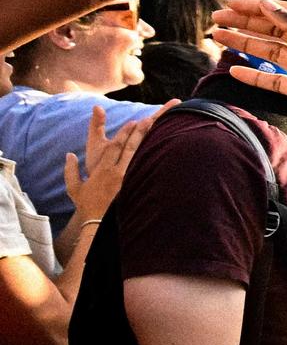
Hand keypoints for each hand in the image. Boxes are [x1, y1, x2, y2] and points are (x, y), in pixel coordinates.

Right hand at [63, 106, 144, 228]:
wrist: (98, 224)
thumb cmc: (86, 205)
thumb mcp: (74, 187)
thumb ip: (70, 170)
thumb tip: (69, 155)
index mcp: (102, 170)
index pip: (115, 147)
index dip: (123, 134)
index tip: (131, 123)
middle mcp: (117, 173)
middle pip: (129, 149)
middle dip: (138, 133)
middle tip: (147, 120)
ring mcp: (128, 181)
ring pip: (139, 158)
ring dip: (146, 143)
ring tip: (156, 132)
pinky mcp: (135, 188)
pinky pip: (144, 171)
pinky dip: (152, 160)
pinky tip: (160, 153)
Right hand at [211, 0, 286, 134]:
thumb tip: (268, 5)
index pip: (284, 12)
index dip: (256, 6)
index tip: (231, 3)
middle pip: (272, 30)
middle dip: (244, 23)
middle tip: (216, 18)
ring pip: (269, 52)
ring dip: (244, 44)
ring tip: (217, 36)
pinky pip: (273, 80)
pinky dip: (254, 75)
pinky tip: (233, 70)